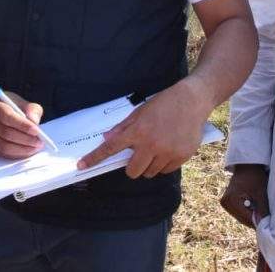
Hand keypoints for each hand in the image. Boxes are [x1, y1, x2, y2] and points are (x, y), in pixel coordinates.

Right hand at [0, 92, 43, 159]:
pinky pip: (3, 154)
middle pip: (5, 132)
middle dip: (25, 139)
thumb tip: (34, 122)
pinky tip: (28, 151)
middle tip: (39, 142)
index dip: (22, 125)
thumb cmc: (13, 107)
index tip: (37, 131)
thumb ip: (32, 110)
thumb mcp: (24, 103)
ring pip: (3, 146)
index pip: (7, 116)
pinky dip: (17, 154)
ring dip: (22, 149)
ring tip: (35, 147)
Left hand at [77, 78, 209, 177]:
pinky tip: (169, 149)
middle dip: (132, 166)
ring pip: (150, 173)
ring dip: (149, 165)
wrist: (192, 100)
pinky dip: (164, 164)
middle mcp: (151, 143)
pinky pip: (166, 170)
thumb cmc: (164, 104)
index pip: (111, 148)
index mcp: (138, 130)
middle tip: (138, 155)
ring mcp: (168, 151)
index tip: (82, 166)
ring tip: (157, 148)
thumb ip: (123, 128)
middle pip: (133, 171)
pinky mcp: (182, 156)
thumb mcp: (140, 112)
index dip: (95, 158)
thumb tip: (107, 139)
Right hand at [219, 163, 269, 227]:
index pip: (246, 219)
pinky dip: (248, 212)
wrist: (246, 166)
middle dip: (255, 220)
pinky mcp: (228, 202)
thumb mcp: (260, 192)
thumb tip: (265, 225)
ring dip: (251, 216)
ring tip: (260, 210)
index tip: (270, 224)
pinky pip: (239, 213)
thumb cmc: (254, 176)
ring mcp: (225, 203)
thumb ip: (262, 209)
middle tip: (267, 218)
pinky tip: (254, 206)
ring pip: (242, 218)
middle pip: (243, 220)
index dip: (259, 222)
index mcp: (231, 200)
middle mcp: (225, 203)